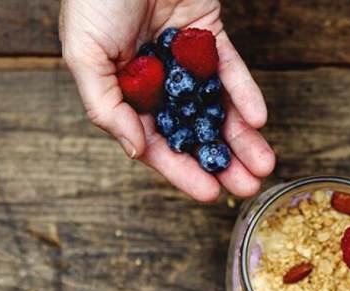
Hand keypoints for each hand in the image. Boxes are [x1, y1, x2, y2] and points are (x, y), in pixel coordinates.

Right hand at [59, 0, 273, 201]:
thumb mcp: (84, 54)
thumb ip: (106, 106)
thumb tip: (136, 151)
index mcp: (125, 93)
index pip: (157, 143)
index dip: (183, 171)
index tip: (210, 194)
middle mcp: (159, 83)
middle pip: (195, 132)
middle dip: (222, 162)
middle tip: (248, 188)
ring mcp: (186, 61)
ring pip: (218, 108)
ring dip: (243, 139)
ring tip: (265, 165)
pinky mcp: (209, 37)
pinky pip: (231, 71)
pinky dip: (246, 94)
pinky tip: (258, 119)